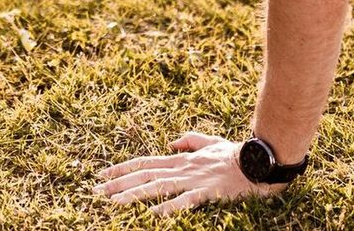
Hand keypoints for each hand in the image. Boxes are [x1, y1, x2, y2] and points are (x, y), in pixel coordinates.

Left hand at [94, 132, 286, 214]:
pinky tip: (151, 214)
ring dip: (133, 195)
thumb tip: (170, 143)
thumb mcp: (208, 142)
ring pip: (156, 187)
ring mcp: (192, 179)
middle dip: (117, 184)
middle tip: (95, 191)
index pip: (144, 162)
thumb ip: (188, 140)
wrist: (257, 159)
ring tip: (112, 203)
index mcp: (180, 158)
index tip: (103, 175)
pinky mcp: (206, 192)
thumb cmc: (235, 154)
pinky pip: (183, 201)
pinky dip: (167, 208)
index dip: (122, 168)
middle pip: (143, 175)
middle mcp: (181, 167)